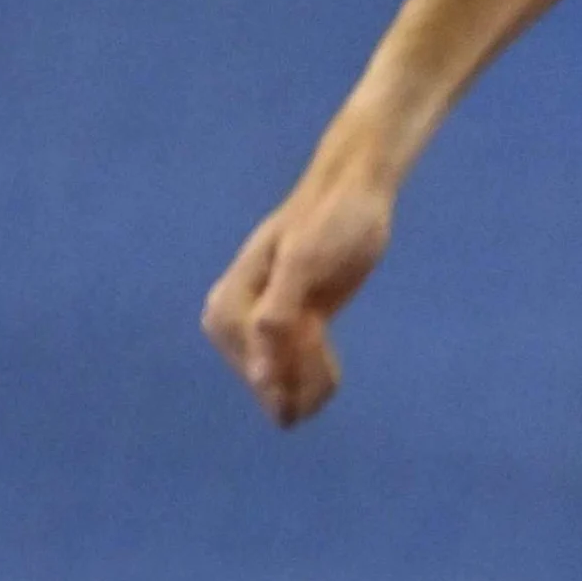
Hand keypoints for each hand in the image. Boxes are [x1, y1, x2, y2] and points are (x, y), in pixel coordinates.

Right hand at [203, 157, 396, 424]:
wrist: (353, 195)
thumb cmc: (329, 222)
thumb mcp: (303, 263)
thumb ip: (277, 318)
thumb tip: (258, 376)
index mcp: (228, 304)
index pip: (256, 371)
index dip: (289, 372)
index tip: (316, 339)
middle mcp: (234, 320)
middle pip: (266, 383)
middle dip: (300, 381)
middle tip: (328, 351)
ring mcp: (259, 326)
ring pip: (279, 385)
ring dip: (308, 385)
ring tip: (333, 367)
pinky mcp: (288, 327)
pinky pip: (292, 374)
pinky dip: (314, 380)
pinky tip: (331, 371)